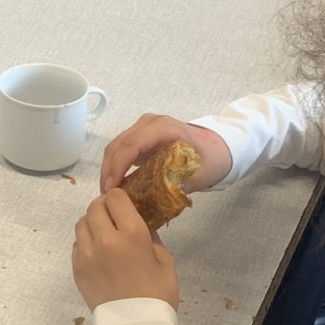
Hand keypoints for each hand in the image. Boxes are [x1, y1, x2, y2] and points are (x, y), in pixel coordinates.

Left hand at [72, 190, 178, 308]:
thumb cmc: (158, 295)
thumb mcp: (165, 261)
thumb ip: (151, 237)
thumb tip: (141, 223)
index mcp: (131, 234)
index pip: (115, 197)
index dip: (120, 197)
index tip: (125, 204)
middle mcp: (105, 240)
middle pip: (94, 206)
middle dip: (104, 206)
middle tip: (113, 216)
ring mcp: (87, 255)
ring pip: (81, 223)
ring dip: (92, 223)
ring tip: (103, 233)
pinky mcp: (77, 269)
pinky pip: (76, 245)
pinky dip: (85, 242)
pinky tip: (97, 253)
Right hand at [100, 114, 228, 193]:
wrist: (219, 147)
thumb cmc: (211, 157)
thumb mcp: (201, 174)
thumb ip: (180, 184)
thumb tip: (157, 200)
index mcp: (164, 128)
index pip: (132, 144)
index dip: (118, 166)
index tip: (112, 188)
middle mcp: (149, 124)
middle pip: (119, 145)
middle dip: (108, 171)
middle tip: (105, 197)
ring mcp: (142, 129)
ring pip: (116, 147)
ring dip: (109, 170)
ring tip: (108, 194)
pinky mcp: (140, 138)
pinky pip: (121, 150)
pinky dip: (115, 167)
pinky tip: (115, 185)